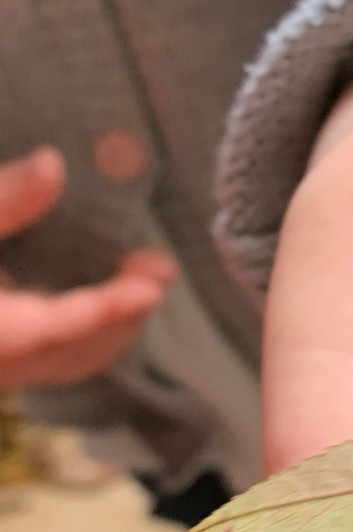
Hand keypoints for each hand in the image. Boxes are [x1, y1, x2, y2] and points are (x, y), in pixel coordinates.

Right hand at [0, 147, 175, 388]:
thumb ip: (4, 201)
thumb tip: (53, 162)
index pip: (55, 326)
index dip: (107, 309)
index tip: (151, 285)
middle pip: (78, 351)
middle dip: (124, 312)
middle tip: (158, 266)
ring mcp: (0, 369)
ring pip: (74, 362)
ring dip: (116, 324)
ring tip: (143, 275)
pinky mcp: (2, 364)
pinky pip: (60, 361)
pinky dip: (93, 334)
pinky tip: (112, 299)